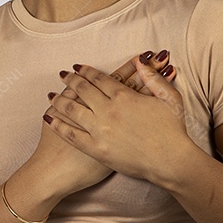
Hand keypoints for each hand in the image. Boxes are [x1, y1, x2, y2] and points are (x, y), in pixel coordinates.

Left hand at [45, 54, 192, 182]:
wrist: (170, 162)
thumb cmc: (173, 131)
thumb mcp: (169, 98)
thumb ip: (153, 77)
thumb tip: (140, 60)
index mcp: (124, 96)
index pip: (98, 78)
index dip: (86, 71)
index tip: (77, 67)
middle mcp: (108, 110)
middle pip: (82, 90)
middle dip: (70, 80)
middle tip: (62, 75)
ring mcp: (100, 130)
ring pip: (72, 109)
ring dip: (60, 99)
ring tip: (52, 94)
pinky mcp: (96, 149)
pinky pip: (71, 134)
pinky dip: (58, 125)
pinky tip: (49, 118)